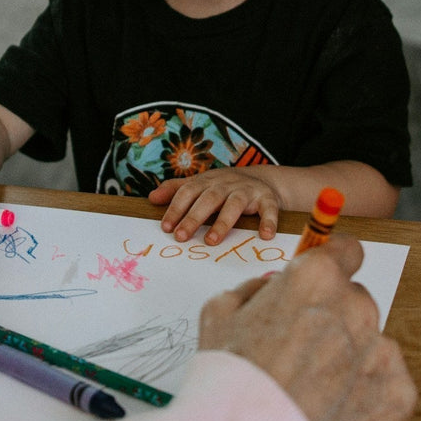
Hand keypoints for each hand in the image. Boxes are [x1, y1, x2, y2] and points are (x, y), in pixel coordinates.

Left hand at [148, 168, 280, 243]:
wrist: (262, 179)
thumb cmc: (223, 187)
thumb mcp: (200, 185)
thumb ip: (176, 190)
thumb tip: (151, 198)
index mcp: (207, 181)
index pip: (188, 192)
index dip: (176, 209)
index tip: (166, 227)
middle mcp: (226, 184)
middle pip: (208, 199)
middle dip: (194, 217)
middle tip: (181, 236)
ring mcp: (247, 191)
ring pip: (234, 204)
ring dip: (223, 223)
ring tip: (212, 241)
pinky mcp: (267, 199)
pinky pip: (268, 210)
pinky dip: (268, 222)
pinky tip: (265, 236)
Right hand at [198, 236, 416, 420]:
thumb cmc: (230, 374)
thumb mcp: (219, 313)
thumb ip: (252, 290)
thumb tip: (270, 288)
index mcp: (315, 278)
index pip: (348, 250)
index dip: (335, 263)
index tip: (328, 277)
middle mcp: (356, 306)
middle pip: (355, 300)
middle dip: (333, 316)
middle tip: (301, 348)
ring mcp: (382, 350)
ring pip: (370, 342)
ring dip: (349, 355)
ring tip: (313, 385)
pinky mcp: (398, 391)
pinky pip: (386, 380)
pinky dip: (365, 391)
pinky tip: (332, 405)